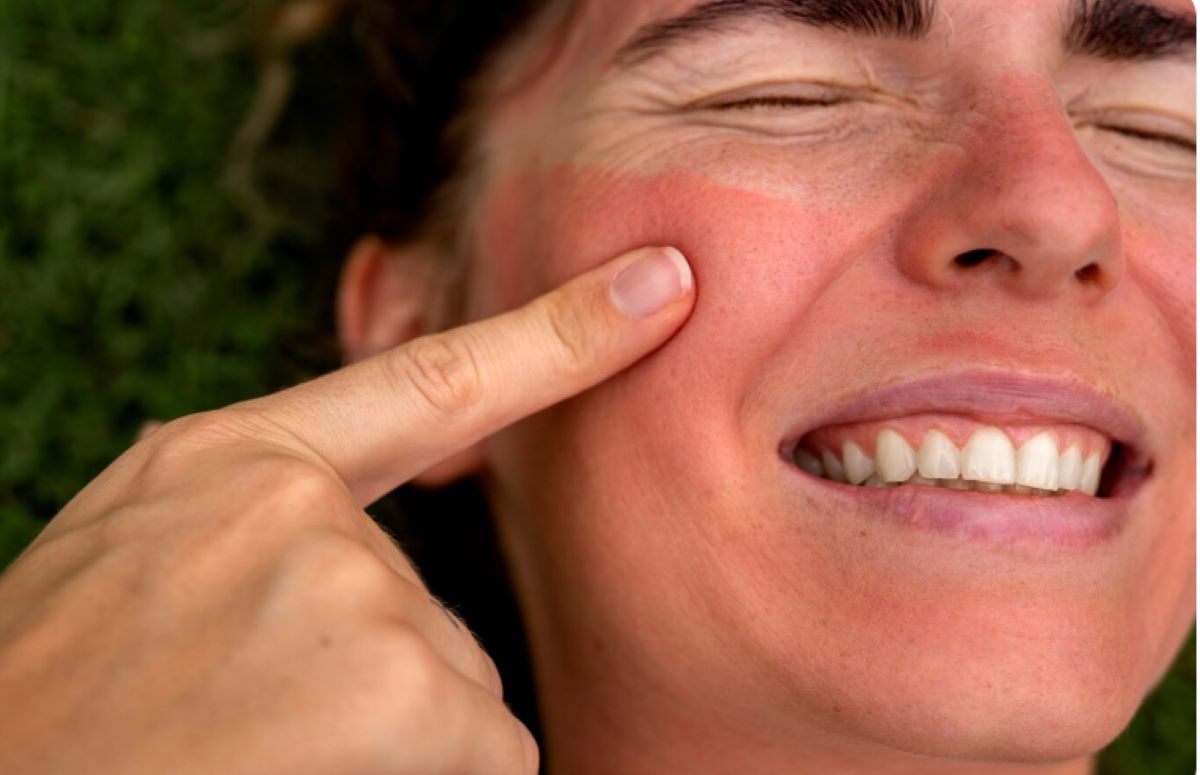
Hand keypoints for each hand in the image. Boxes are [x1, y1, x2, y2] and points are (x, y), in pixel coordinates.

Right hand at [0, 246, 693, 773]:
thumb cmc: (59, 697)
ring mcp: (365, 601)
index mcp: (236, 463)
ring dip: (385, 740)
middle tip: (251, 720)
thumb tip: (351, 537)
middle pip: (430, 609)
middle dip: (374, 679)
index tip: (665, 285)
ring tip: (259, 750)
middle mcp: (309, 514)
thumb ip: (258, 518)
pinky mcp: (417, 703)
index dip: (561, 332)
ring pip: (453, 693)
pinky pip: (481, 753)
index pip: (434, 378)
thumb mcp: (137, 556)